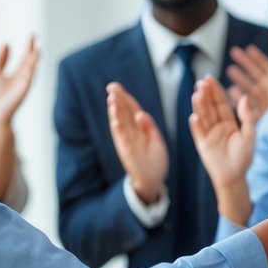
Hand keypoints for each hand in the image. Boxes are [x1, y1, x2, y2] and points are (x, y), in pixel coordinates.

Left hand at [0, 36, 38, 126]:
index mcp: (19, 73)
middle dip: (31, 49)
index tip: (32, 36)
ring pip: (30, 68)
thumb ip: (1, 59)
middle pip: (30, 60)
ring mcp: (24, 83)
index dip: (28, 46)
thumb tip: (6, 43)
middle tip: (34, 35)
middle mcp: (24, 77)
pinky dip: (30, 71)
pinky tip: (31, 64)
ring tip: (36, 49)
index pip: (25, 57)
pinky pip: (28, 79)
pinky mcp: (23, 90)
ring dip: (33, 59)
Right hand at [106, 82, 167, 203]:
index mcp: (139, 129)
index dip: (125, 97)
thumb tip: (141, 114)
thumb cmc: (155, 160)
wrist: (153, 181)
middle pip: (123, 113)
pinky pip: (122, 140)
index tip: (116, 86)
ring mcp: (128, 143)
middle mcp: (131, 134)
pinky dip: (119, 130)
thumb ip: (150, 127)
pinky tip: (115, 120)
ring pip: (120, 124)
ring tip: (111, 99)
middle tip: (111, 87)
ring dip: (115, 112)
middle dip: (117, 100)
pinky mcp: (127, 152)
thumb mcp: (156, 141)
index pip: (131, 109)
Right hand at [188, 76, 254, 188]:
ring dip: (199, 105)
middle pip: (210, 107)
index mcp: (229, 123)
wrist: (235, 177)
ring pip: (203, 117)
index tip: (210, 78)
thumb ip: (247, 117)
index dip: (216, 91)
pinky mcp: (202, 145)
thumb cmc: (243, 158)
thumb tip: (244, 97)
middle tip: (202, 80)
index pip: (221, 104)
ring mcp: (208, 135)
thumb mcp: (249, 135)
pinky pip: (198, 133)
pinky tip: (194, 116)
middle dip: (206, 94)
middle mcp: (217, 127)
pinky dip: (196, 125)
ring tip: (196, 93)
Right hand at [226, 32, 267, 113]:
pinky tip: (230, 90)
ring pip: (249, 84)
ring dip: (240, 77)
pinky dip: (238, 96)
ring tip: (230, 70)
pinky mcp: (258, 109)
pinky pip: (246, 101)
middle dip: (246, 61)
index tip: (265, 39)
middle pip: (257, 70)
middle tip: (234, 51)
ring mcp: (264, 98)